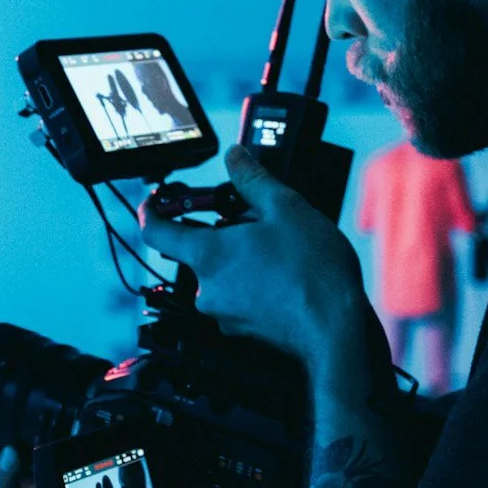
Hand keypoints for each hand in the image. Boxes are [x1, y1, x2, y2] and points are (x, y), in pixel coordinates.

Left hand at [139, 147, 380, 382]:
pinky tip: (282, 272)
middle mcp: (206, 288)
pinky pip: (236, 295)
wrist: (336, 331)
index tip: (155, 200)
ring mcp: (223, 312)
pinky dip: (250, 279)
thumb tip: (235, 157)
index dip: (150, 210)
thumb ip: (253, 179)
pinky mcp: (242, 328)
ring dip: (238, 255)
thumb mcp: (286, 209)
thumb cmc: (313, 273)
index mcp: (207, 255)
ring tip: (276, 246)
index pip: (155, 231)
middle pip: (196, 250)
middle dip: (219, 230)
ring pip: (219, 273)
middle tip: (251, 217)